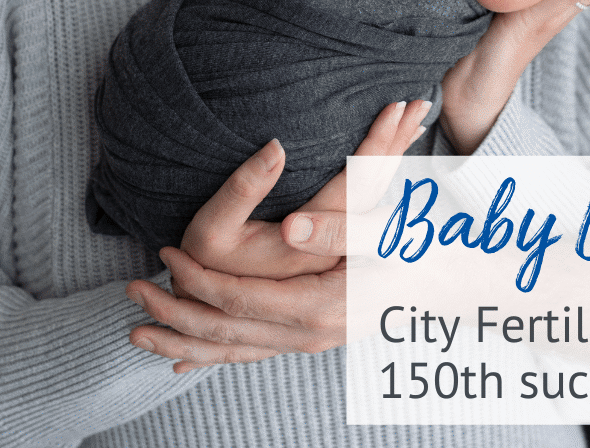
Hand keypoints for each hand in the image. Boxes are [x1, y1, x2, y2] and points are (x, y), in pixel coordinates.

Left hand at [125, 98, 431, 371]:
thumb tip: (292, 227)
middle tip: (132, 292)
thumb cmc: (425, 253)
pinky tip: (189, 361)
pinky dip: (214, 356)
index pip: (241, 300)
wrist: (457, 288)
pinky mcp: (315, 336)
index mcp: (321, 305)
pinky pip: (252, 355)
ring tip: (140, 332)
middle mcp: (310, 332)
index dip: (199, 280)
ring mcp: (312, 341)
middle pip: (226, 331)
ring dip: (184, 341)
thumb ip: (340, 227)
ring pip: (233, 351)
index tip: (166, 255)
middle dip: (175, 313)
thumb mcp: (389, 233)